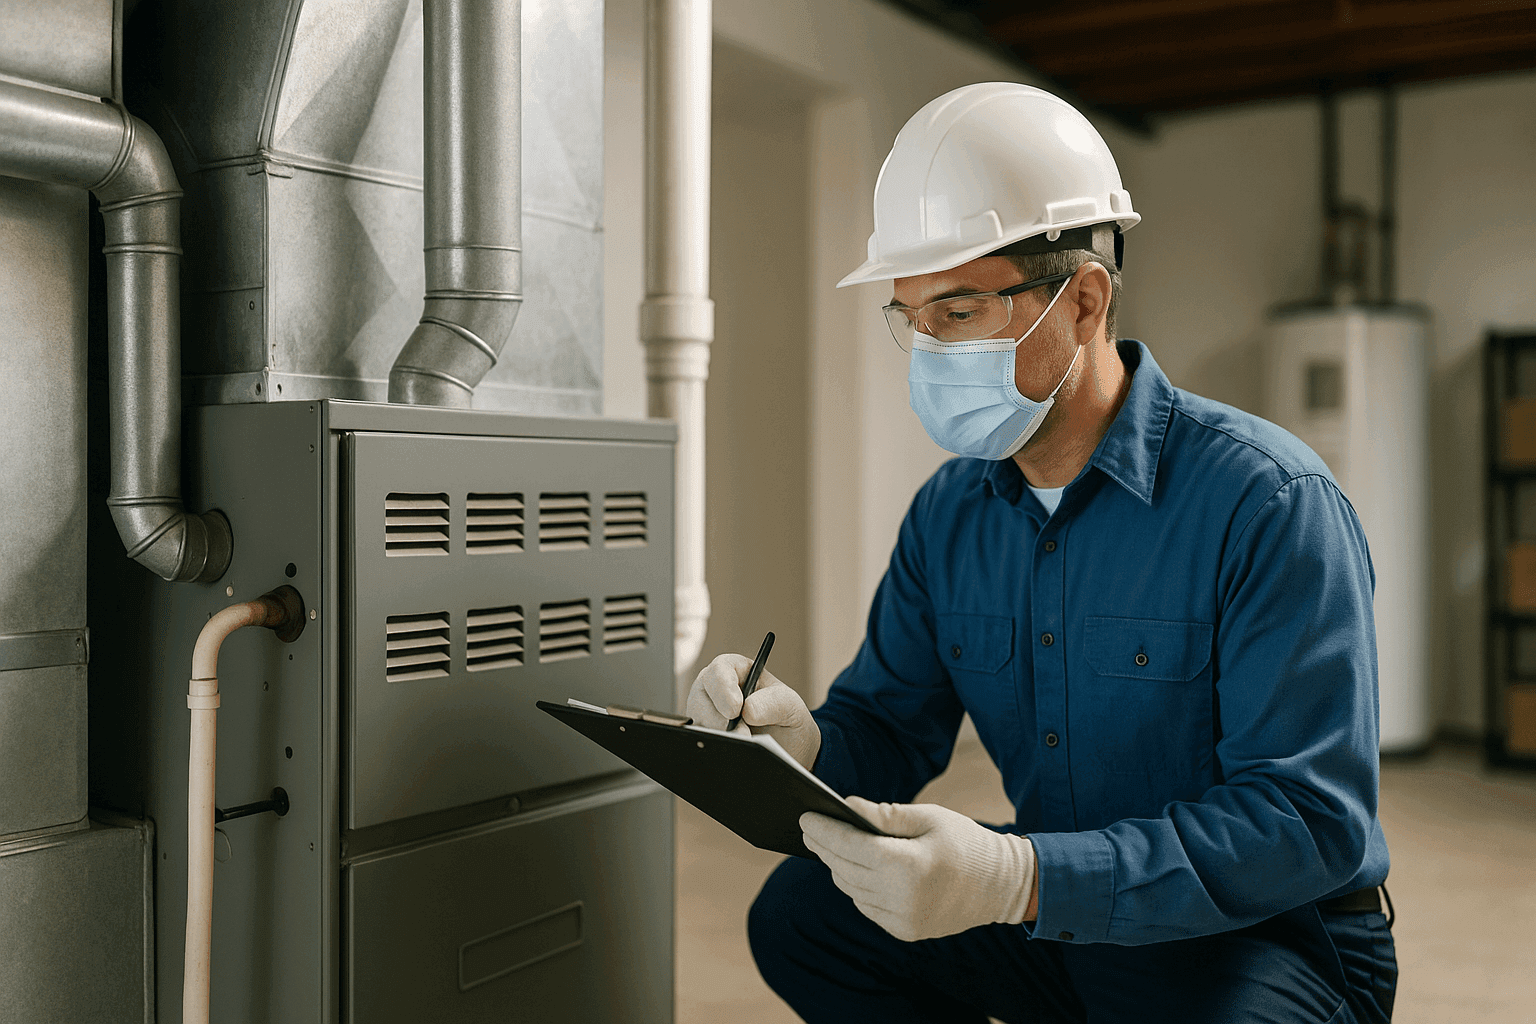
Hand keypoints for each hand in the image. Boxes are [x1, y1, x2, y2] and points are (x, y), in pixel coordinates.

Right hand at [686, 653, 821, 768]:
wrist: (786, 747)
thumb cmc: (785, 716)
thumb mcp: (788, 704)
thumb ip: (772, 703)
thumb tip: (747, 711)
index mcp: (734, 671)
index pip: (719, 671)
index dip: (724, 689)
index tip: (736, 709)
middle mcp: (713, 691)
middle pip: (700, 700)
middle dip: (718, 721)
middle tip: (741, 736)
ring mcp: (704, 716)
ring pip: (697, 725)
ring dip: (717, 738)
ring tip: (742, 747)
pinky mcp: (703, 739)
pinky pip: (700, 744)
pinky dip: (714, 750)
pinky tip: (732, 755)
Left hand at [800, 797, 1036, 941]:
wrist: (1001, 885)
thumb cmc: (966, 842)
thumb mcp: (929, 817)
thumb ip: (886, 814)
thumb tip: (848, 805)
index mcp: (910, 866)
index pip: (852, 847)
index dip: (825, 831)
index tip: (805, 817)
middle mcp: (903, 898)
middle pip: (846, 869)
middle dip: (824, 847)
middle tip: (808, 828)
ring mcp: (903, 920)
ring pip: (852, 890)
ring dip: (837, 866)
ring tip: (826, 845)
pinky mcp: (905, 931)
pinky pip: (867, 906)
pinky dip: (857, 886)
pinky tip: (852, 869)